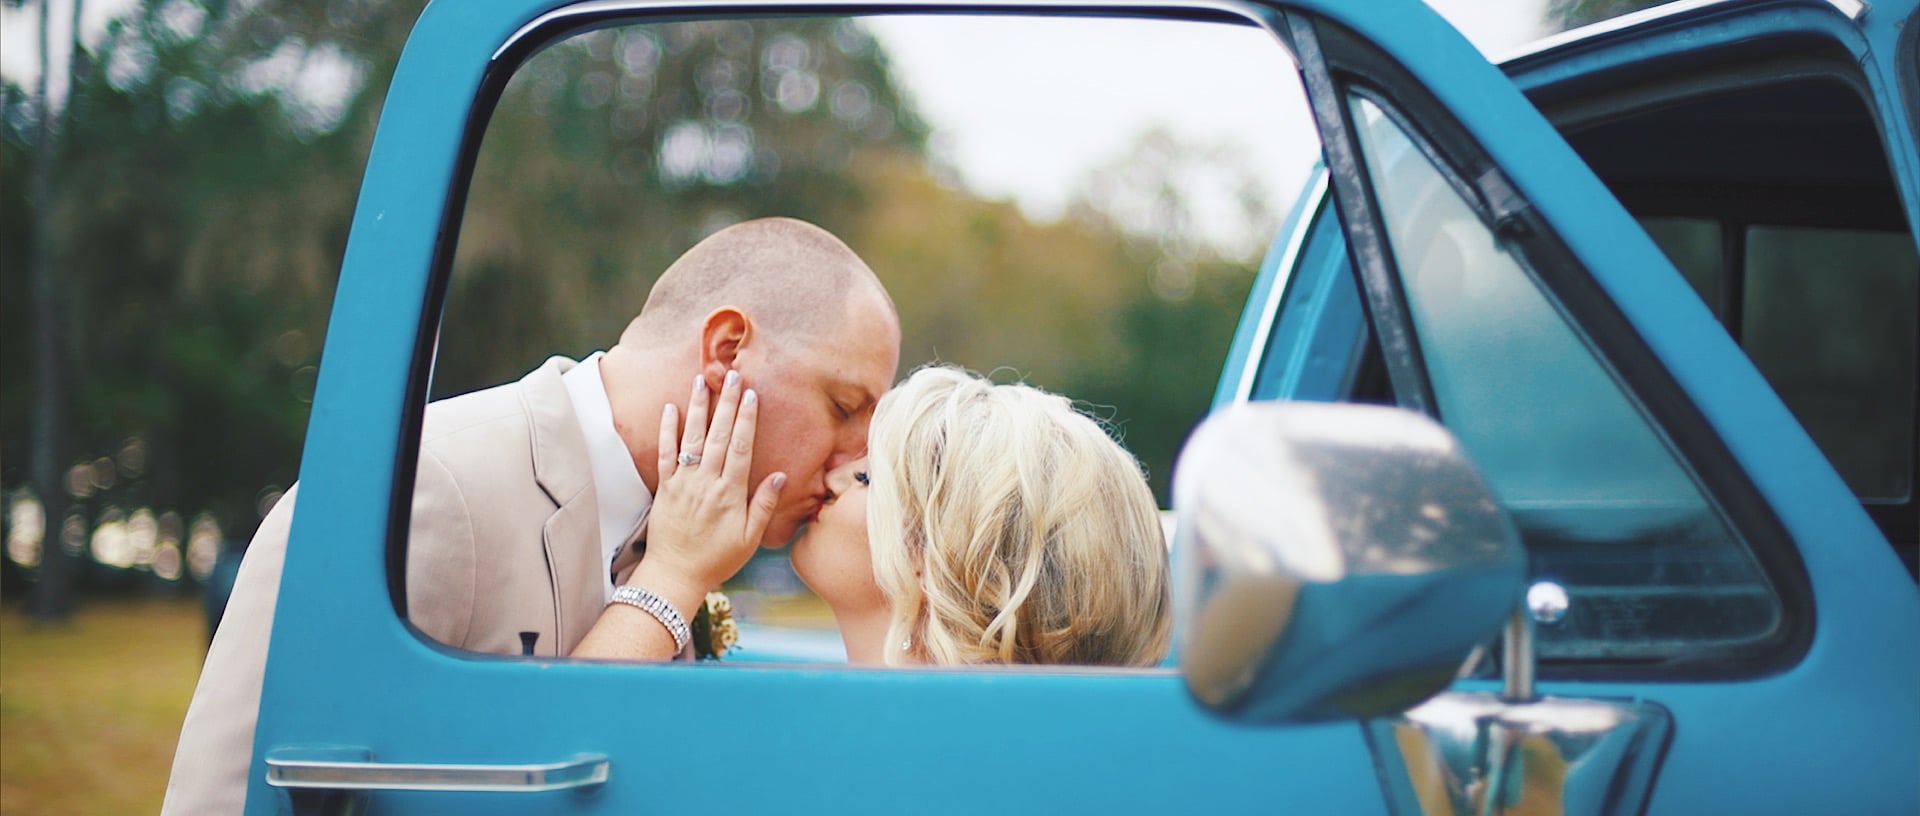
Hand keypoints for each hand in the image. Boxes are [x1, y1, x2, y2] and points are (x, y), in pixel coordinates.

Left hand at [631, 370, 786, 609]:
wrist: (675, 575)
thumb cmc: (717, 560)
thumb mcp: (749, 539)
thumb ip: (763, 505)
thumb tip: (780, 476)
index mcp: (729, 493)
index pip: (741, 448)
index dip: (746, 419)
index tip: (751, 394)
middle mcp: (705, 483)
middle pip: (718, 435)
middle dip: (726, 403)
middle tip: (732, 374)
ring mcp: (683, 483)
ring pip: (692, 438)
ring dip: (698, 407)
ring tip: (703, 380)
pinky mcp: (664, 488)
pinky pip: (665, 454)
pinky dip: (667, 430)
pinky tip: (671, 408)